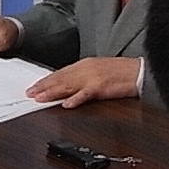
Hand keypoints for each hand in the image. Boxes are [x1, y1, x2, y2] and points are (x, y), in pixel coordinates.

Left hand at [25, 57, 139, 107]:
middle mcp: (85, 69)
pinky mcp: (101, 87)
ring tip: (40, 98)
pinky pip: (85, 94)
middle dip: (43, 86)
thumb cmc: (120, 72)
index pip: (60, 73)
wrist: (138, 71)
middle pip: (60, 79)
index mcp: (84, 64)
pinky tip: (66, 104)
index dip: (46, 80)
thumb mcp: (97, 70)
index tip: (34, 86)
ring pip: (67, 86)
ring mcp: (92, 78)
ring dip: (52, 92)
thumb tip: (68, 84)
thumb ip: (82, 76)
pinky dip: (75, 99)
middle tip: (30, 93)